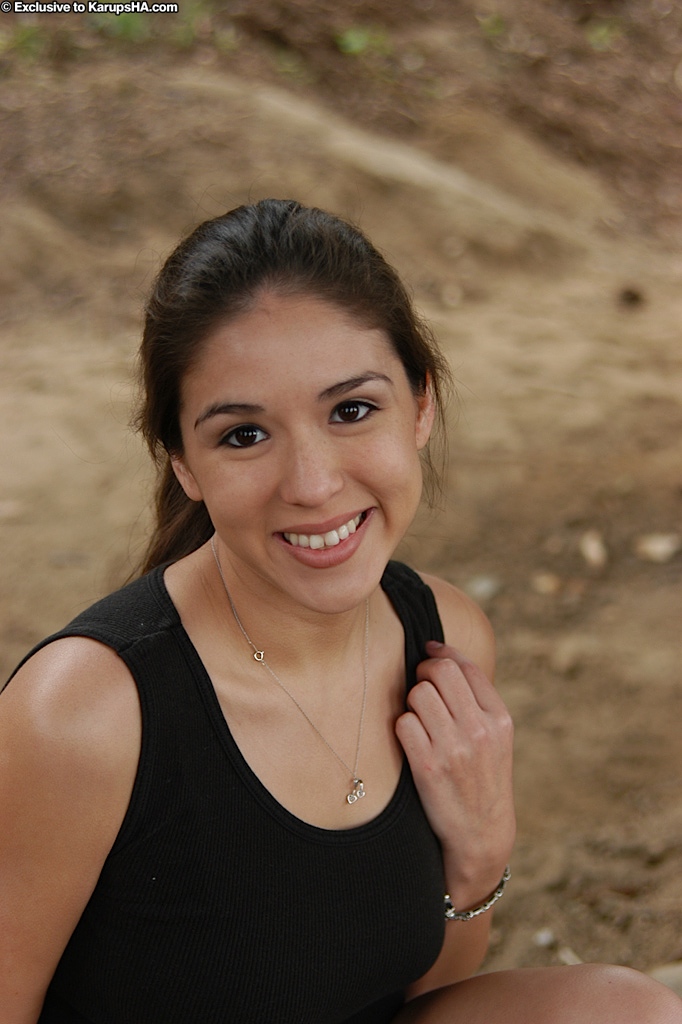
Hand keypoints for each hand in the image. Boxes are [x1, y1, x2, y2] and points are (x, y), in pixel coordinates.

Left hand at [395, 641, 514, 901]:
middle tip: (419, 685)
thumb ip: (478, 702)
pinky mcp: (427, 766)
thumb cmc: (483, 779)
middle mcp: (480, 730)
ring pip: (418, 694)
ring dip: (411, 702)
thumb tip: (443, 656)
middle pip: (440, 672)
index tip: (429, 652)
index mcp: (500, 718)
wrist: (480, 835)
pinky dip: (402, 727)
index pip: (466, 666)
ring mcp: (454, 748)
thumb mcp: (497, 739)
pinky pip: (403, 723)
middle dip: (423, 672)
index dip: (442, 653)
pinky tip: (410, 739)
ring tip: (418, 718)